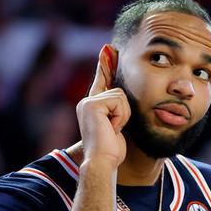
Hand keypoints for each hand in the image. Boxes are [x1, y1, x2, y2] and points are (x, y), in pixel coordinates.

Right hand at [76, 45, 129, 168]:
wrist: (102, 161)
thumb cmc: (111, 150)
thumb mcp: (117, 126)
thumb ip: (117, 111)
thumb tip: (123, 99)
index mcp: (91, 106)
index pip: (102, 81)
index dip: (105, 65)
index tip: (108, 48)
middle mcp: (87, 102)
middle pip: (118, 91)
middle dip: (123, 112)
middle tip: (113, 129)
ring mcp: (88, 103)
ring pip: (120, 96)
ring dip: (123, 115)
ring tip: (113, 129)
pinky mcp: (92, 104)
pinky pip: (119, 101)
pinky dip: (121, 116)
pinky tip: (112, 127)